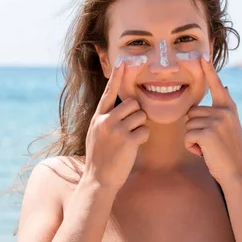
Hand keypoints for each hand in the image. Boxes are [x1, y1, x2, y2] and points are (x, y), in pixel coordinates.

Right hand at [84, 59, 149, 190]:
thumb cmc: (100, 157)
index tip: (123, 62)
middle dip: (136, 114)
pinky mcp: (128, 141)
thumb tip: (121, 108)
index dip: (117, 77)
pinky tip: (134, 146)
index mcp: (98, 117)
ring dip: (140, 126)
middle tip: (131, 128)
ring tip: (130, 138)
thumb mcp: (96, 133)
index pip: (108, 92)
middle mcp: (106, 120)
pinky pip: (145, 130)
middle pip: (132, 104)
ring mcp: (116, 130)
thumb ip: (106, 119)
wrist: (98, 179)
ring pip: (140, 116)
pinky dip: (143, 137)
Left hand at [184, 54, 241, 184]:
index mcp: (228, 108)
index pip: (217, 86)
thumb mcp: (231, 125)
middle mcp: (224, 112)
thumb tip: (226, 86)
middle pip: (191, 112)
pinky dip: (191, 147)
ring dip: (193, 139)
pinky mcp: (208, 133)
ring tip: (209, 147)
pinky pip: (187, 136)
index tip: (202, 56)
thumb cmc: (228, 150)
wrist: (236, 172)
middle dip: (194, 129)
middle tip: (210, 142)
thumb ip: (225, 106)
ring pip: (188, 125)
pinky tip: (205, 152)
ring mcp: (216, 121)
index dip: (209, 71)